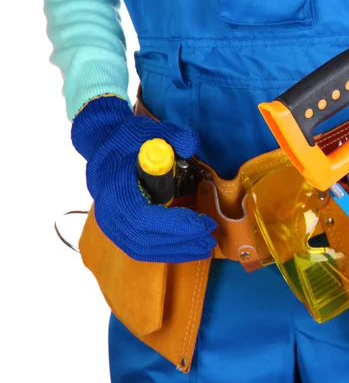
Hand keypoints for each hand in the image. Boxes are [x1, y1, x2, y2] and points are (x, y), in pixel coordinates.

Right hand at [72, 95, 216, 261]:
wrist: (103, 147)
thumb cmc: (126, 141)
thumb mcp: (148, 130)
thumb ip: (171, 136)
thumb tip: (190, 144)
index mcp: (114, 190)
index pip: (144, 217)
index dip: (176, 224)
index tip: (203, 223)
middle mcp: (108, 213)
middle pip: (146, 239)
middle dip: (182, 241)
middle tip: (210, 238)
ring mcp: (111, 226)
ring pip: (144, 249)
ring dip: (177, 251)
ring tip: (205, 247)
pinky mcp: (118, 232)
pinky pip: (142, 249)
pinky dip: (166, 252)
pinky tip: (188, 249)